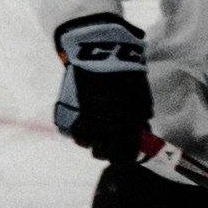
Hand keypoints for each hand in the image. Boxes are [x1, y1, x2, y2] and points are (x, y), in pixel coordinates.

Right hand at [52, 14, 149, 156]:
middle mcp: (103, 131)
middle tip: (110, 135)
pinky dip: (78, 125)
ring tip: (95, 118)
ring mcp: (82, 125)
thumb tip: (140, 137)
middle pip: (102, 155)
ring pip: (86, 144)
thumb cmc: (123, 72)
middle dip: (108, 147)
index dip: (127, 154)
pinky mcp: (66, 117)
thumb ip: (140, 122)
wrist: (95, 51)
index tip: (126, 148)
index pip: (124, 157)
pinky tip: (84, 111)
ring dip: (91, 136)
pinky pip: (73, 132)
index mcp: (126, 128)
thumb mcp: (141, 98)